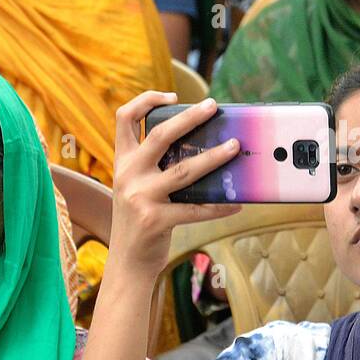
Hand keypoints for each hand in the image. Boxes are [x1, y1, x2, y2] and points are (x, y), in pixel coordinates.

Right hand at [107, 92, 241, 276]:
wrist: (126, 262)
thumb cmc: (140, 220)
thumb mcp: (136, 187)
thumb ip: (154, 167)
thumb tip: (201, 146)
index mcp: (122, 162)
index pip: (124, 118)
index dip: (146, 100)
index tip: (172, 96)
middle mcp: (128, 175)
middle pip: (159, 136)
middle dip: (188, 118)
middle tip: (212, 106)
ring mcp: (141, 197)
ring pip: (184, 170)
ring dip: (214, 157)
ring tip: (234, 146)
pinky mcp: (155, 220)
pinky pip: (196, 209)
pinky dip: (219, 206)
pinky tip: (237, 203)